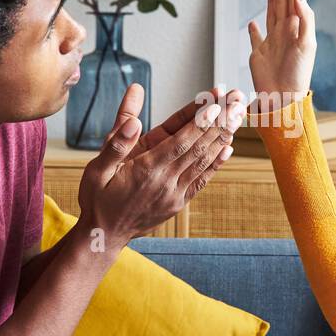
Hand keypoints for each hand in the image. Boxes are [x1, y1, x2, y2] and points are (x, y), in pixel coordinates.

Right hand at [76, 83, 245, 250]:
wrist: (104, 236)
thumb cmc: (97, 198)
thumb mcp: (96, 169)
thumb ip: (116, 143)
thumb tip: (133, 121)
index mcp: (145, 170)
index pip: (180, 142)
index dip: (200, 122)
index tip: (217, 103)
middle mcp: (165, 182)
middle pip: (198, 147)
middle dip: (220, 121)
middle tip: (237, 99)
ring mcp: (175, 194)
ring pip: (204, 161)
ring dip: (223, 136)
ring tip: (239, 115)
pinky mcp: (179, 202)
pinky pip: (202, 180)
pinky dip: (217, 163)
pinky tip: (229, 146)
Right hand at [246, 0, 315, 112]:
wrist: (282, 96)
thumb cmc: (297, 73)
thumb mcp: (306, 43)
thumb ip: (305, 18)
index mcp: (297, 30)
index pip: (296, 1)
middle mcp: (285, 34)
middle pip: (284, 5)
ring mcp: (271, 43)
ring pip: (271, 16)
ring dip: (273, 2)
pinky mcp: (258, 54)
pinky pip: (255, 39)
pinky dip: (253, 30)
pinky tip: (253, 23)